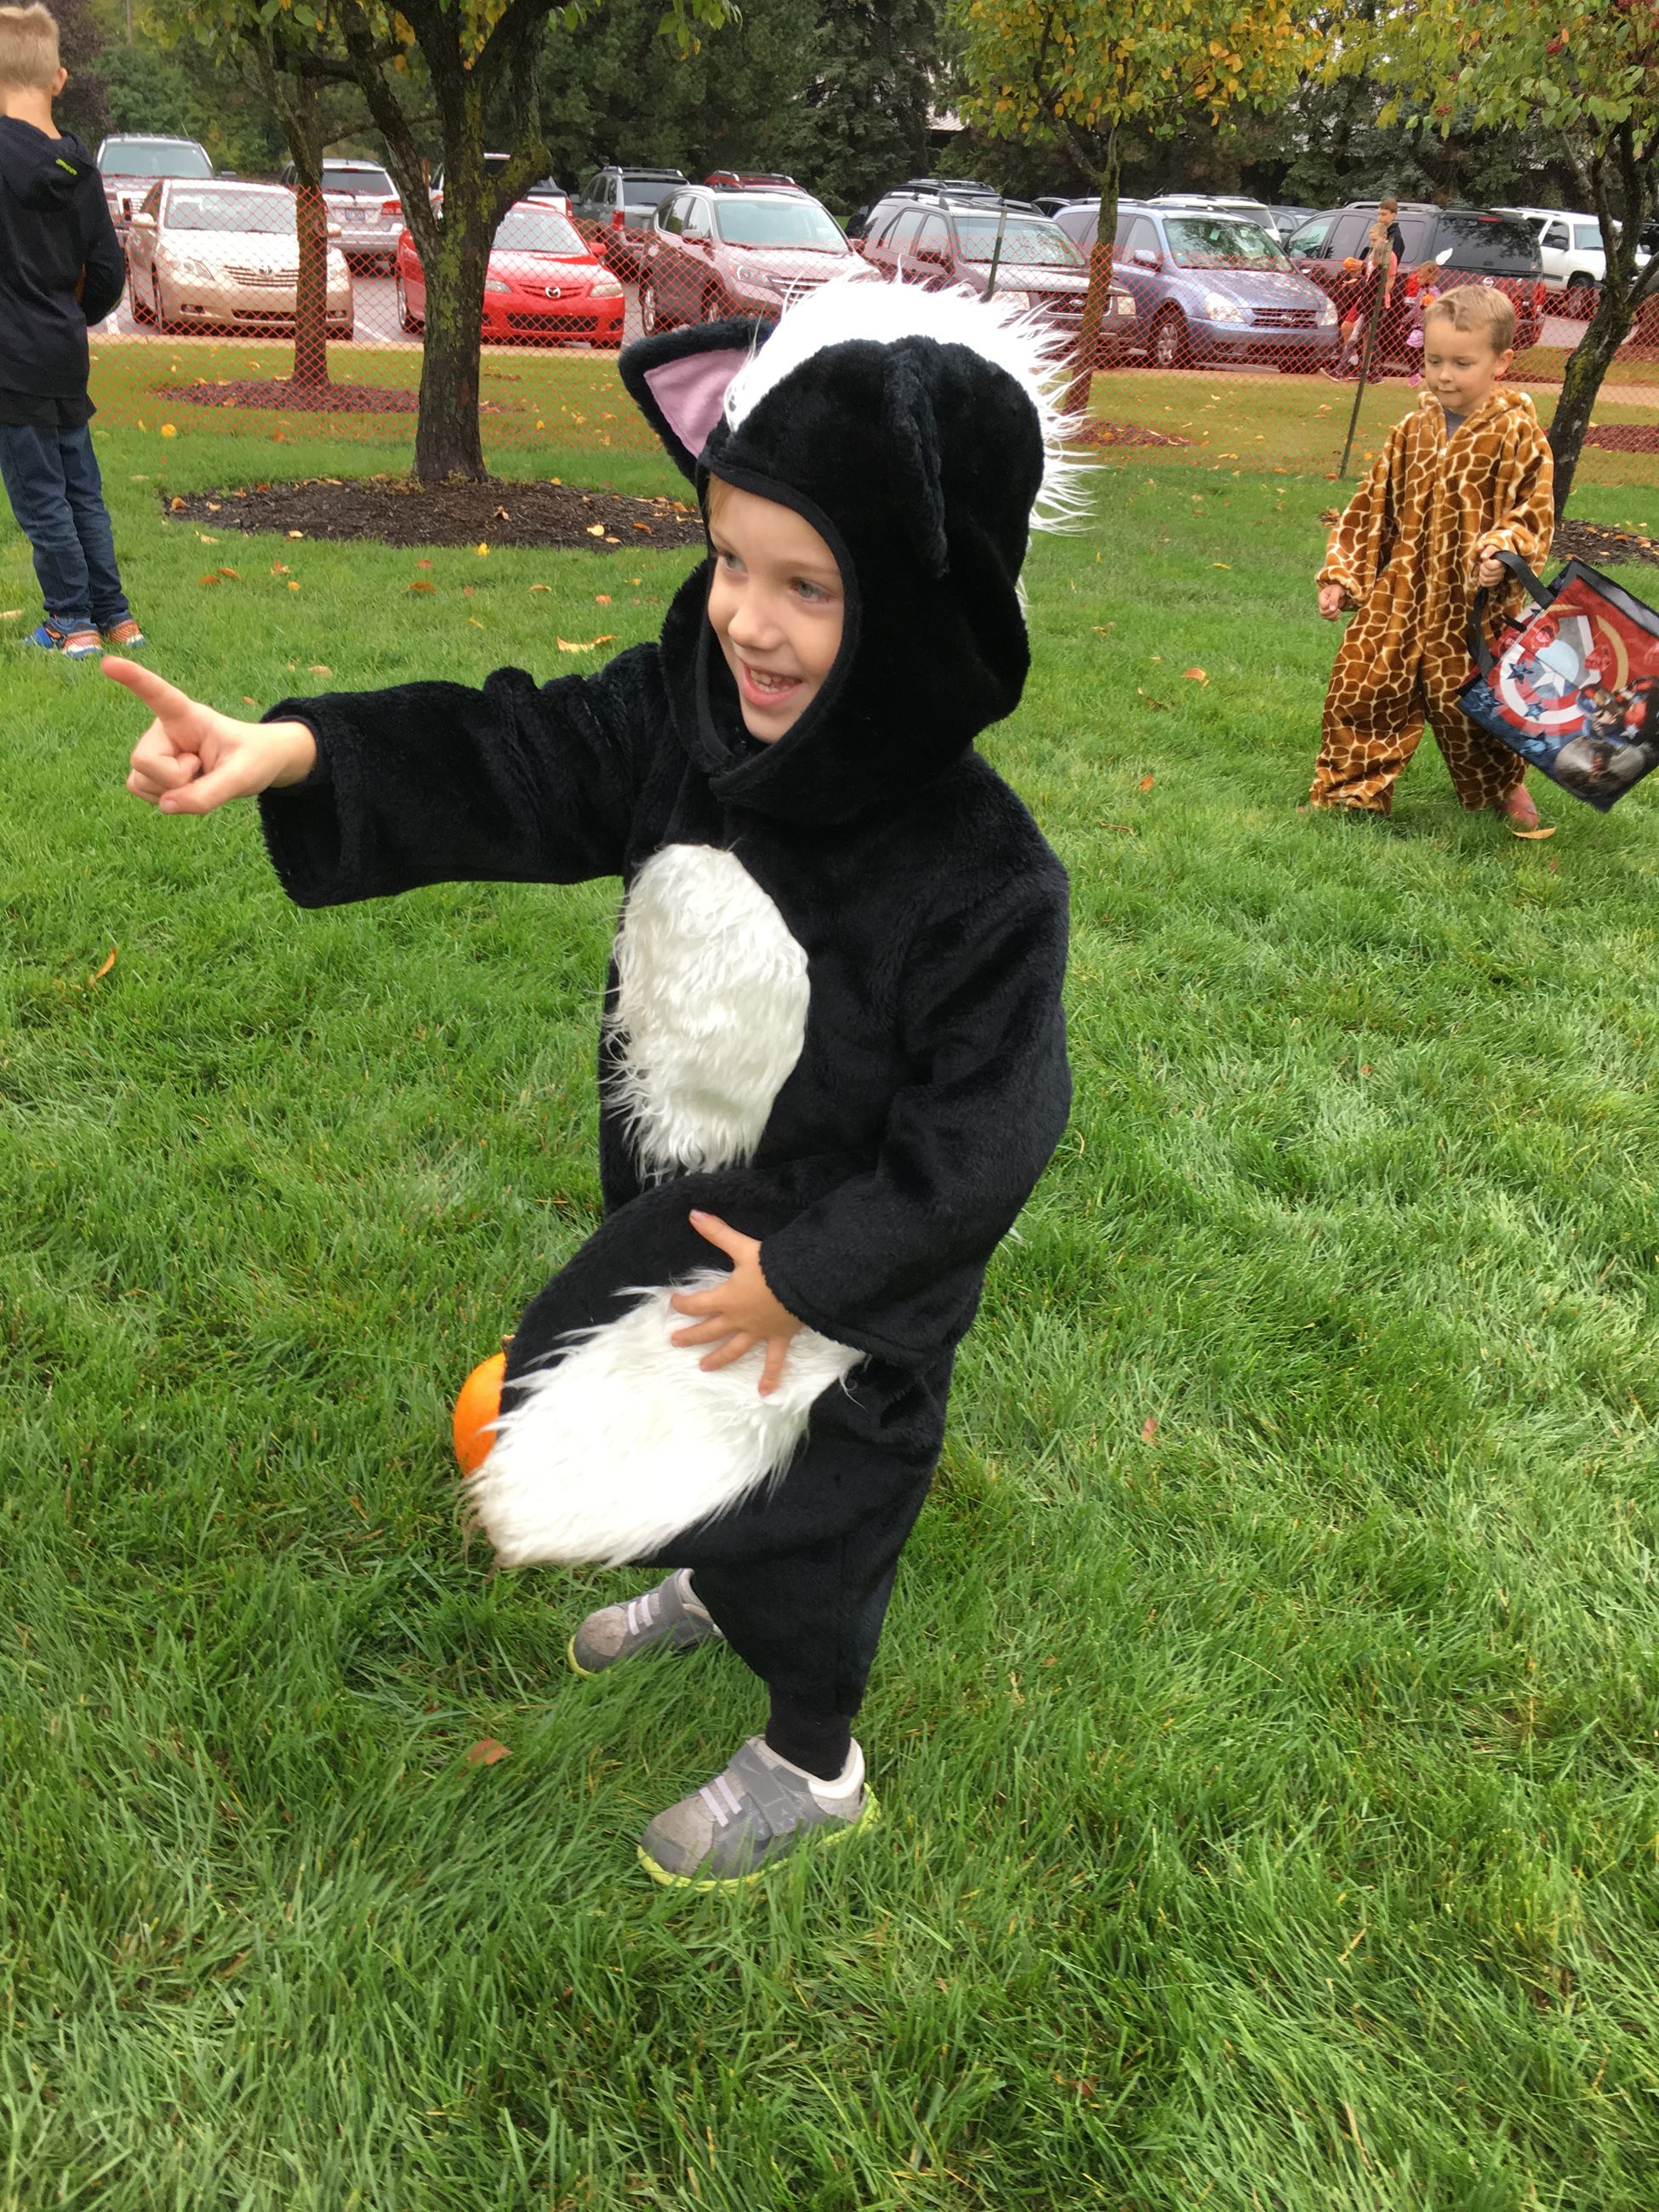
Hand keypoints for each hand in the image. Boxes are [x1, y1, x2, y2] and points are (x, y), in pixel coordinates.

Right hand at [108, 657, 316, 814]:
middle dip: (174, 778)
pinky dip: (166, 800)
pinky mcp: (150, 772)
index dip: (133, 679)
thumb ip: (207, 794)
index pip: (158, 694)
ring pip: (140, 780)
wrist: (257, 766)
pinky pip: (142, 792)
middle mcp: (162, 730)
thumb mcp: (241, 778)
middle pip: (143, 760)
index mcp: (187, 716)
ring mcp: (153, 751)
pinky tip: (186, 787)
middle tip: (202, 768)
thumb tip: (165, 806)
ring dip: (173, 791)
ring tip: (198, 774)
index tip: (108, 662)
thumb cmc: (252, 760)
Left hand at [669, 1210, 801, 1396]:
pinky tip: (765, 1393)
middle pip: (708, 1331)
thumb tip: (693, 1214)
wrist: (803, 1283)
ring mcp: (757, 1332)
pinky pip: (772, 1362)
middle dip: (691, 1336)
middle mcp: (738, 1320)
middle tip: (675, 1342)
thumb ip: (717, 1232)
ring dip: (717, 1359)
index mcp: (726, 1298)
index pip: (696, 1303)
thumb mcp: (743, 1247)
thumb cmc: (773, 1265)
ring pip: (732, 1350)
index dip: (682, 1303)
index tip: (672, 1302)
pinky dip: (770, 1377)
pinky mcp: (777, 1338)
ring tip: (704, 1368)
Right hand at [1318, 584, 1345, 619]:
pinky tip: (1339, 615)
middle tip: (1338, 609)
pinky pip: (1330, 619)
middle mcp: (1322, 604)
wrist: (1344, 589)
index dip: (1329, 606)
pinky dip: (1335, 618)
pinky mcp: (1331, 612)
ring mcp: (1326, 608)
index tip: (1336, 601)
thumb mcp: (1337, 591)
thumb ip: (1333, 599)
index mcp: (1322, 597)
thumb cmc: (1339, 587)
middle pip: (1322, 613)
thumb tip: (1332, 609)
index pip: (1323, 606)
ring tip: (1339, 610)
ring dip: (1332, 616)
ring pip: (1325, 617)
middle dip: (1331, 612)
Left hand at [1474, 552, 1505, 590]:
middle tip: (1483, 563)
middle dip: (1482, 568)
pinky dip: (1481, 580)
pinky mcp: (1495, 582)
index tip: (1485, 558)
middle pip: (1487, 573)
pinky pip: (1485, 584)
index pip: (1492, 566)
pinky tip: (1483, 574)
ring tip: (1483, 569)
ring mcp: (1499, 577)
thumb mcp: (1492, 547)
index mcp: (1503, 562)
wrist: (1495, 556)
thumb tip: (1483, 556)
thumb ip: (1489, 550)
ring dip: (1481, 574)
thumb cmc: (1494, 552)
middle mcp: (1503, 570)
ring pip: (1485, 579)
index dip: (1486, 562)